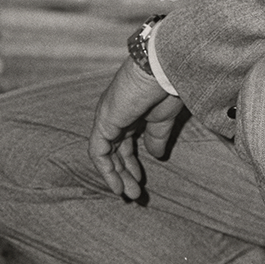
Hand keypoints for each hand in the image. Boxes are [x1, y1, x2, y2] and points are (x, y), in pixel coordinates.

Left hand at [88, 57, 184, 199]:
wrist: (161, 69)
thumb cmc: (166, 87)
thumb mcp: (163, 118)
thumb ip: (156, 136)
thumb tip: (155, 155)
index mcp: (131, 111)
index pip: (125, 142)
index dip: (132, 163)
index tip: (142, 181)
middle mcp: (116, 114)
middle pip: (115, 150)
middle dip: (124, 173)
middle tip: (135, 193)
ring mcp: (108, 117)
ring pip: (106, 153)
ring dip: (117, 176)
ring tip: (130, 194)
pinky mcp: (104, 121)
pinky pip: (98, 151)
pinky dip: (106, 170)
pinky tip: (117, 185)